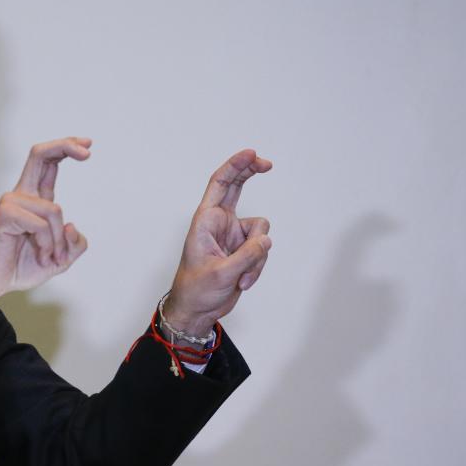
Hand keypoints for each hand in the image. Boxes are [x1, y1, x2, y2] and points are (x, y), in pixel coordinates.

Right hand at [0, 137, 90, 293]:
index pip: (48, 163)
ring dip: (58, 241)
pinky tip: (40, 256)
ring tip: (49, 258)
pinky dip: (47, 245)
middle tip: (88, 151)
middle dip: (65, 145)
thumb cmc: (20, 267)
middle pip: (40, 155)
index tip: (88, 145)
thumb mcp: (60, 259)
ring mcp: (11, 203)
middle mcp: (22, 195)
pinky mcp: (5, 215)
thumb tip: (72, 226)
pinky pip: (41, 226)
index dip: (66, 148)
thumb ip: (73, 244)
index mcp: (34, 199)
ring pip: (54, 210)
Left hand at [162, 149, 271, 335]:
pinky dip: (257, 267)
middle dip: (251, 173)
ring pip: (260, 232)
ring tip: (240, 276)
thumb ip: (247, 255)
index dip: (235, 166)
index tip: (251, 154)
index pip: (220, 184)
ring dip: (256, 256)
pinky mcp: (244, 250)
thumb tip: (266, 240)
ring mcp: (233, 236)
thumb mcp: (221, 273)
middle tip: (268, 164)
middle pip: (238, 187)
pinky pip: (262, 250)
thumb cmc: (196, 289)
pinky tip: (242, 282)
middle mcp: (219, 223)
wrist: (196, 311)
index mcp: (205, 220)